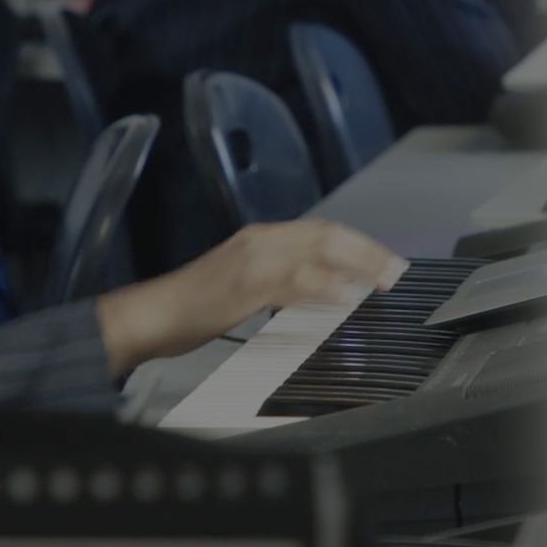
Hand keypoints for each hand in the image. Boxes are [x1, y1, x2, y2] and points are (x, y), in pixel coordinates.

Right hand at [95, 218, 407, 373]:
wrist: (151, 315)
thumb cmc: (192, 306)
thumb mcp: (245, 286)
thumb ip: (281, 283)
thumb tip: (322, 290)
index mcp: (261, 239)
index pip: (322, 231)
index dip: (360, 244)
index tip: (387, 260)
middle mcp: (259, 242)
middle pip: (326, 236)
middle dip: (367, 251)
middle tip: (396, 270)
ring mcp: (251, 262)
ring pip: (314, 253)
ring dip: (354, 266)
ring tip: (381, 281)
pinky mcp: (242, 287)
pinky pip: (289, 282)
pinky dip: (319, 287)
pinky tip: (340, 296)